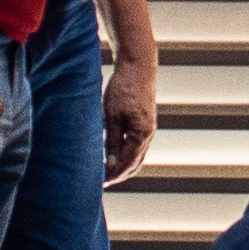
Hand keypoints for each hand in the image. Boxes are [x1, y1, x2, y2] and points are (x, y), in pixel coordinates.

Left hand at [101, 51, 158, 180]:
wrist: (138, 66)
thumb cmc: (123, 89)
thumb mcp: (112, 116)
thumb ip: (112, 142)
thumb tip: (111, 166)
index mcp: (141, 134)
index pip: (127, 164)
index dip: (113, 176)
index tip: (99, 183)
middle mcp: (149, 135)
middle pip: (135, 165)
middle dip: (119, 175)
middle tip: (101, 182)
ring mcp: (149, 130)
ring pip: (137, 157)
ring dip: (123, 167)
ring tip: (106, 172)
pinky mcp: (145, 124)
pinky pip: (137, 147)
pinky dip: (127, 156)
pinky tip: (114, 156)